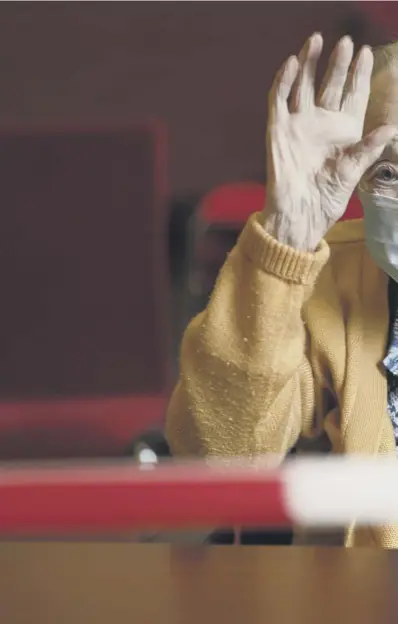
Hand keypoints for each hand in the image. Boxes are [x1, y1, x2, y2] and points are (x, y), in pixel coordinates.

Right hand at [263, 33, 395, 250]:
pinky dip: (284, 81)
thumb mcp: (353, 172)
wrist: (300, 215)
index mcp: (343, 132)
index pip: (352, 95)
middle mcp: (321, 124)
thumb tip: (392, 128)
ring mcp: (298, 125)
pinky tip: (292, 64)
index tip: (367, 53)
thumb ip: (368, 148)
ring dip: (309, 63)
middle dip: (337, 64)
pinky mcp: (278, 130)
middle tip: (346, 43)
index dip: (359, 75)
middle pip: (329, 85)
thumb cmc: (327, 198)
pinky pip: (279, 100)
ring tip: (316, 39)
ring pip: (303, 86)